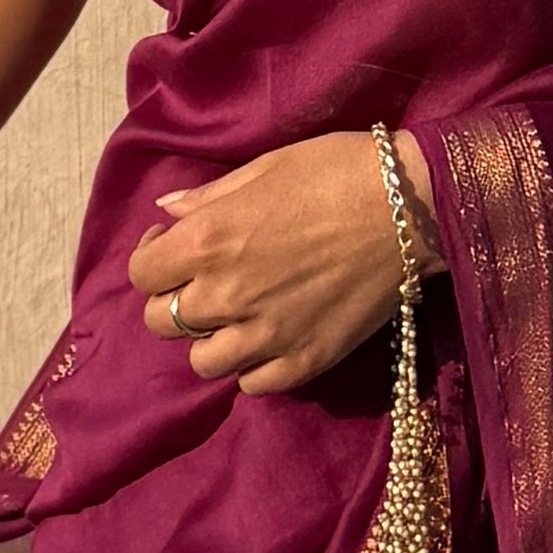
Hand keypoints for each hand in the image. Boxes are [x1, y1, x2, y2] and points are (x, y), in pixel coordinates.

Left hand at [130, 129, 437, 396]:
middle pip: (162, 322)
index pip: (142, 275)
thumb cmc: (334, 171)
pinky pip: (253, 384)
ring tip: (237, 314)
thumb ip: (207, 198)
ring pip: (204, 361)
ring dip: (211, 338)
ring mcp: (266, 336)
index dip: (152, 258)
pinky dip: (253, 366)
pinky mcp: (304, 361)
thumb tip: (167, 213)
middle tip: (203, 280)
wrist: (410, 207)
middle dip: (173, 300)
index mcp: (208, 241)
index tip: (173, 245)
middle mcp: (226, 295)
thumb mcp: (263, 168)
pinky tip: (270, 337)